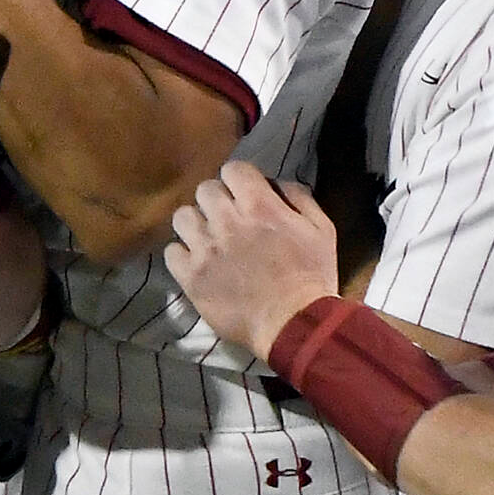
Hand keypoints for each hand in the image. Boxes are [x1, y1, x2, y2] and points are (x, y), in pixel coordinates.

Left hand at [163, 160, 340, 360]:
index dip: (238, 180)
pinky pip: (171, 252)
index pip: (232, 169)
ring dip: (196, 224)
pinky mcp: (191, 277)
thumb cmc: (312, 276)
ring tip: (207, 239)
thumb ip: (299, 198)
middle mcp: (227, 221)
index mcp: (259, 205)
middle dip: (217, 200)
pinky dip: (182, 255)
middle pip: (205, 190)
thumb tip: (276, 183)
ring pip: (182, 217)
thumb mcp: (322, 229)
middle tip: (227, 219)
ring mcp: (205, 250)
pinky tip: (197, 263)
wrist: (295, 325)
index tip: (244, 194)